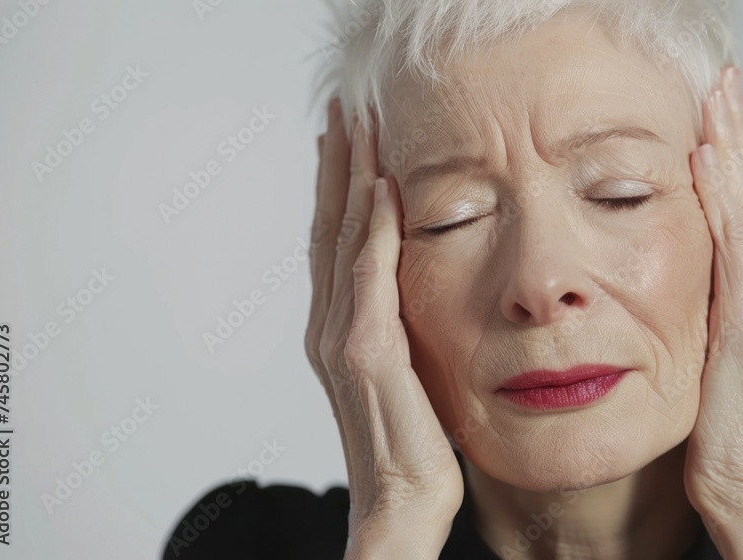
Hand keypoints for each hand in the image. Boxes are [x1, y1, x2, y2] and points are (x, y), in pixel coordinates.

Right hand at [304, 99, 462, 558]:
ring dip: (351, 178)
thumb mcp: (404, 374)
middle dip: (337, 165)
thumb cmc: (408, 445)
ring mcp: (343, 337)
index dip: (338, 186)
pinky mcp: (368, 353)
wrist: (399, 501)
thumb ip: (397, 327)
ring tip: (358, 126)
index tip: (347, 138)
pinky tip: (383, 190)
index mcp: (339, 328)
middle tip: (344, 109)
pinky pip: (370, 277)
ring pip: (344, 239)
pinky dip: (373, 230)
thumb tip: (414, 292)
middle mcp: (330, 325)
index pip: (336, 241)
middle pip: (329, 226)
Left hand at [684, 67, 742, 555]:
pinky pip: (737, 249)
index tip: (720, 108)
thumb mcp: (715, 350)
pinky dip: (727, 199)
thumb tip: (681, 264)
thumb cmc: (724, 426)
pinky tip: (709, 160)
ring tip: (716, 100)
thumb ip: (709, 303)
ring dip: (736, 148)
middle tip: (722, 81)